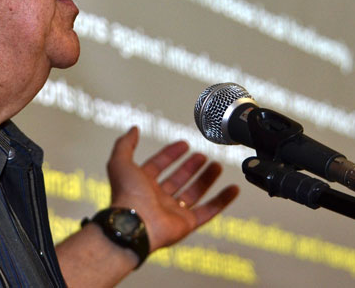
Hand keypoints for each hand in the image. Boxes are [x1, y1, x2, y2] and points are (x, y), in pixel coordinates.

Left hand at [105, 126, 238, 250]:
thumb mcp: (120, 162)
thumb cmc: (127, 195)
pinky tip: (233, 189)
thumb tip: (133, 129)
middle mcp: (157, 198)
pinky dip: (222, 201)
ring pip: (194, 193)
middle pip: (178, 179)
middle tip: (202, 156)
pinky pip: (208, 211)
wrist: (135, 225)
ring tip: (216, 166)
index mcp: (142, 184)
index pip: (158, 165)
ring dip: (206, 179)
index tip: (184, 144)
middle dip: (190, 166)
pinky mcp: (187, 224)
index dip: (170, 154)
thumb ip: (125, 145)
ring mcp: (173, 212)